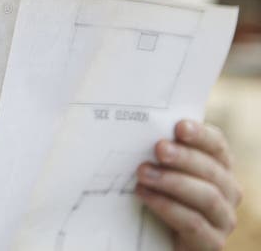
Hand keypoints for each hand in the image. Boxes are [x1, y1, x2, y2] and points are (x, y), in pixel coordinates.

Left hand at [136, 120, 241, 250]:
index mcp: (219, 167)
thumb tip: (136, 127)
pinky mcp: (212, 242)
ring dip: (173, 181)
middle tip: (159, 148)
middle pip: (212, 170)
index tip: (179, 126)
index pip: (217, 145)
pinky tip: (144, 195)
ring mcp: (223, 219)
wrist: (158, 238)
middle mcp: (228, 191)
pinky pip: (194, 223)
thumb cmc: (159, 194)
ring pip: (207, 196)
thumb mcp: (160, 169)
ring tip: (143, 172)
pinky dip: (168, 207)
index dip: (200, 135)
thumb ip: (160, 152)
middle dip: (184, 157)